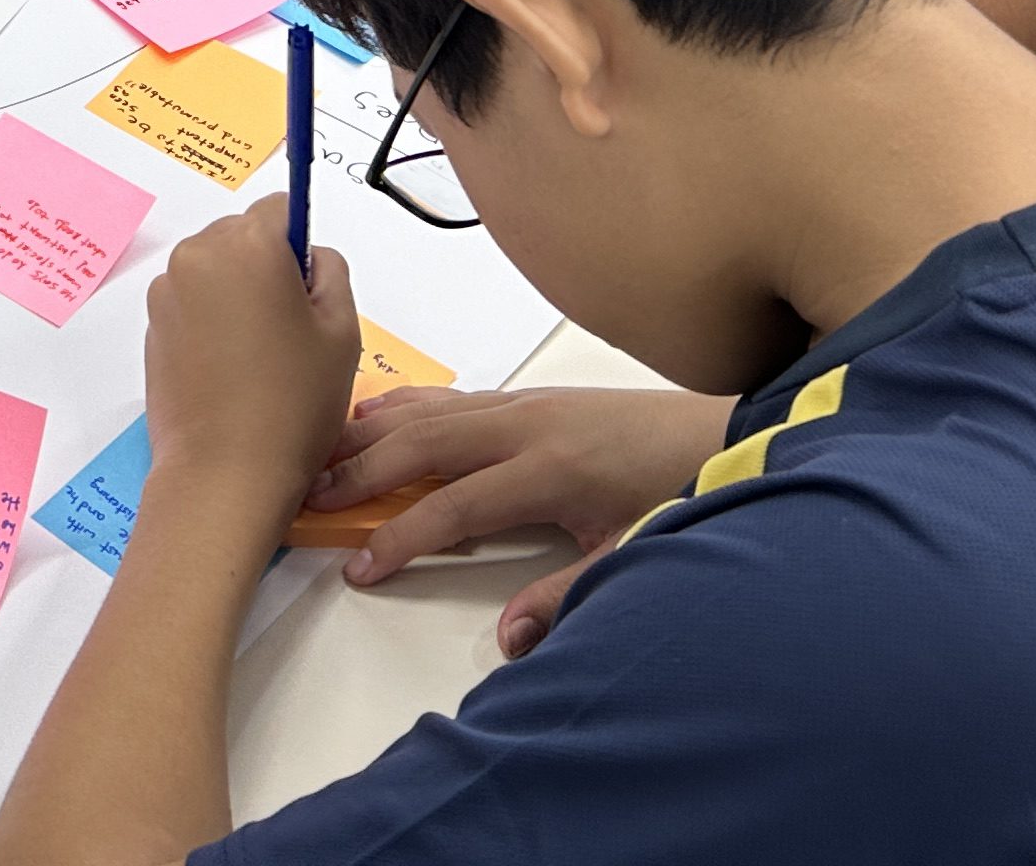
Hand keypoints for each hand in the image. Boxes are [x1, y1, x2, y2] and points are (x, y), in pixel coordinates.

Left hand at [143, 200, 360, 522]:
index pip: (280, 210)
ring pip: (216, 270)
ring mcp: (167, 292)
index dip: (301, 247)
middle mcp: (197, 255)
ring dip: (238, 295)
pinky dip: (212, 321)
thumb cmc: (293, 402)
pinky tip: (230, 371)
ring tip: (260, 359)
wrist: (225, 474)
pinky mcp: (151, 327)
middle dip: (268, 268)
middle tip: (291, 332)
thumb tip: (309, 256)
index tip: (309, 294)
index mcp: (246, 244)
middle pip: (243, 237)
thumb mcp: (343, 331)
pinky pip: (192, 303)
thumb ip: (331, 272)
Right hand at [306, 384, 732, 651]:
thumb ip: (566, 596)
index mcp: (549, 471)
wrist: (726, 433)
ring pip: (431, 411)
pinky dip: (405, 404)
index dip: (402, 537)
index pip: (454, 507)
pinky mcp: (530, 397)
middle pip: (425, 444)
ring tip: (320, 450)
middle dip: (363, 471)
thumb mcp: (632, 555)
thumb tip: (508, 638)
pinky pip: (452, 397)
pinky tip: (375, 411)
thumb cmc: (681, 493)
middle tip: (309, 497)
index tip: (359, 566)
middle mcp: (526, 426)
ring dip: (373, 430)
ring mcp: (525, 404)